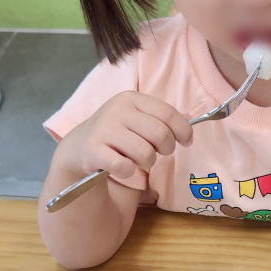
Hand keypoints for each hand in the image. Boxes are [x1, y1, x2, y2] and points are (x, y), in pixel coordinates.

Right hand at [55, 91, 192, 181]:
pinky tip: (122, 168)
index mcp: (131, 99)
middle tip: (158, 153)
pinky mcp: (93, 150)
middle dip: (165, 149)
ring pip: (145, 153)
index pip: (168, 114)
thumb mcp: (138, 119)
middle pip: (160, 134)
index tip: (186, 142)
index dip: (183, 131)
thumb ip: (163, 118)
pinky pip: (125, 167)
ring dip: (147, 163)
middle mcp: (117, 110)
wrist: (79, 146)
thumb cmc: (116, 132)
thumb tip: (190, 118)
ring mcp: (104, 129)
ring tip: (138, 160)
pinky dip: (128, 172)